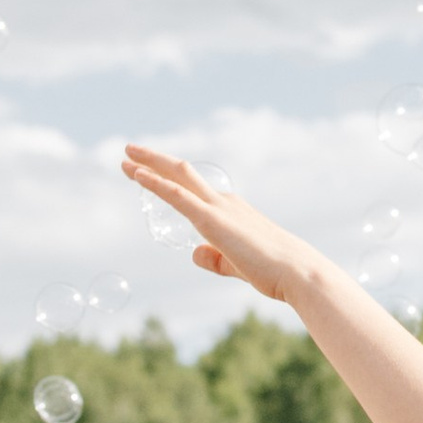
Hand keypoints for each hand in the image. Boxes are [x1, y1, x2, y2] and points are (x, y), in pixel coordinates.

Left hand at [121, 147, 323, 308]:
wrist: (296, 271)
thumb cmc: (273, 271)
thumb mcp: (237, 265)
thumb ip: (216, 259)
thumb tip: (194, 253)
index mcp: (230, 210)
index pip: (193, 188)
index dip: (168, 178)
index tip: (148, 173)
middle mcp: (223, 202)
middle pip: (182, 173)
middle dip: (154, 161)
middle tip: (130, 152)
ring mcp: (217, 208)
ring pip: (177, 177)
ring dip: (150, 165)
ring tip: (126, 156)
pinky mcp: (212, 220)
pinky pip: (178, 196)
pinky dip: (156, 184)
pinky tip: (138, 175)